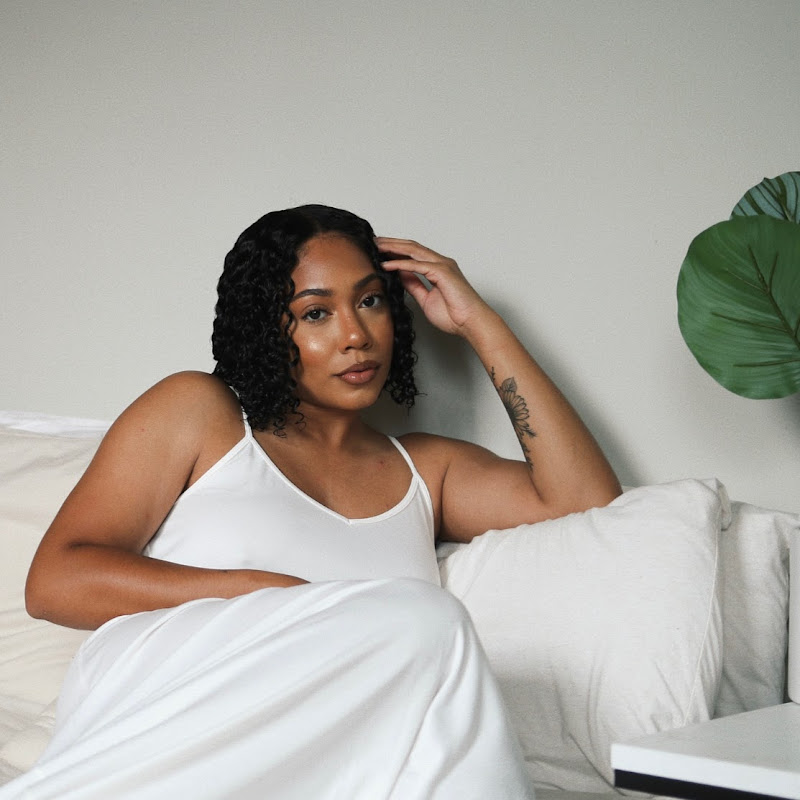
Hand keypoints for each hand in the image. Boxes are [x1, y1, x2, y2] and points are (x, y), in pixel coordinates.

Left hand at [375, 237, 490, 336]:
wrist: (471, 324)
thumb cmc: (455, 316)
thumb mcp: (426, 299)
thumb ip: (414, 285)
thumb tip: (400, 276)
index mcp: (438, 268)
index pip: (413, 254)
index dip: (396, 250)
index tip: (379, 250)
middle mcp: (441, 263)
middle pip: (411, 247)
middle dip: (392, 243)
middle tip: (373, 241)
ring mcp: (442, 265)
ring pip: (413, 251)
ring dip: (393, 247)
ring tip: (376, 247)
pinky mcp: (442, 272)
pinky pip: (416, 265)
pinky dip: (400, 264)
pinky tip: (386, 265)